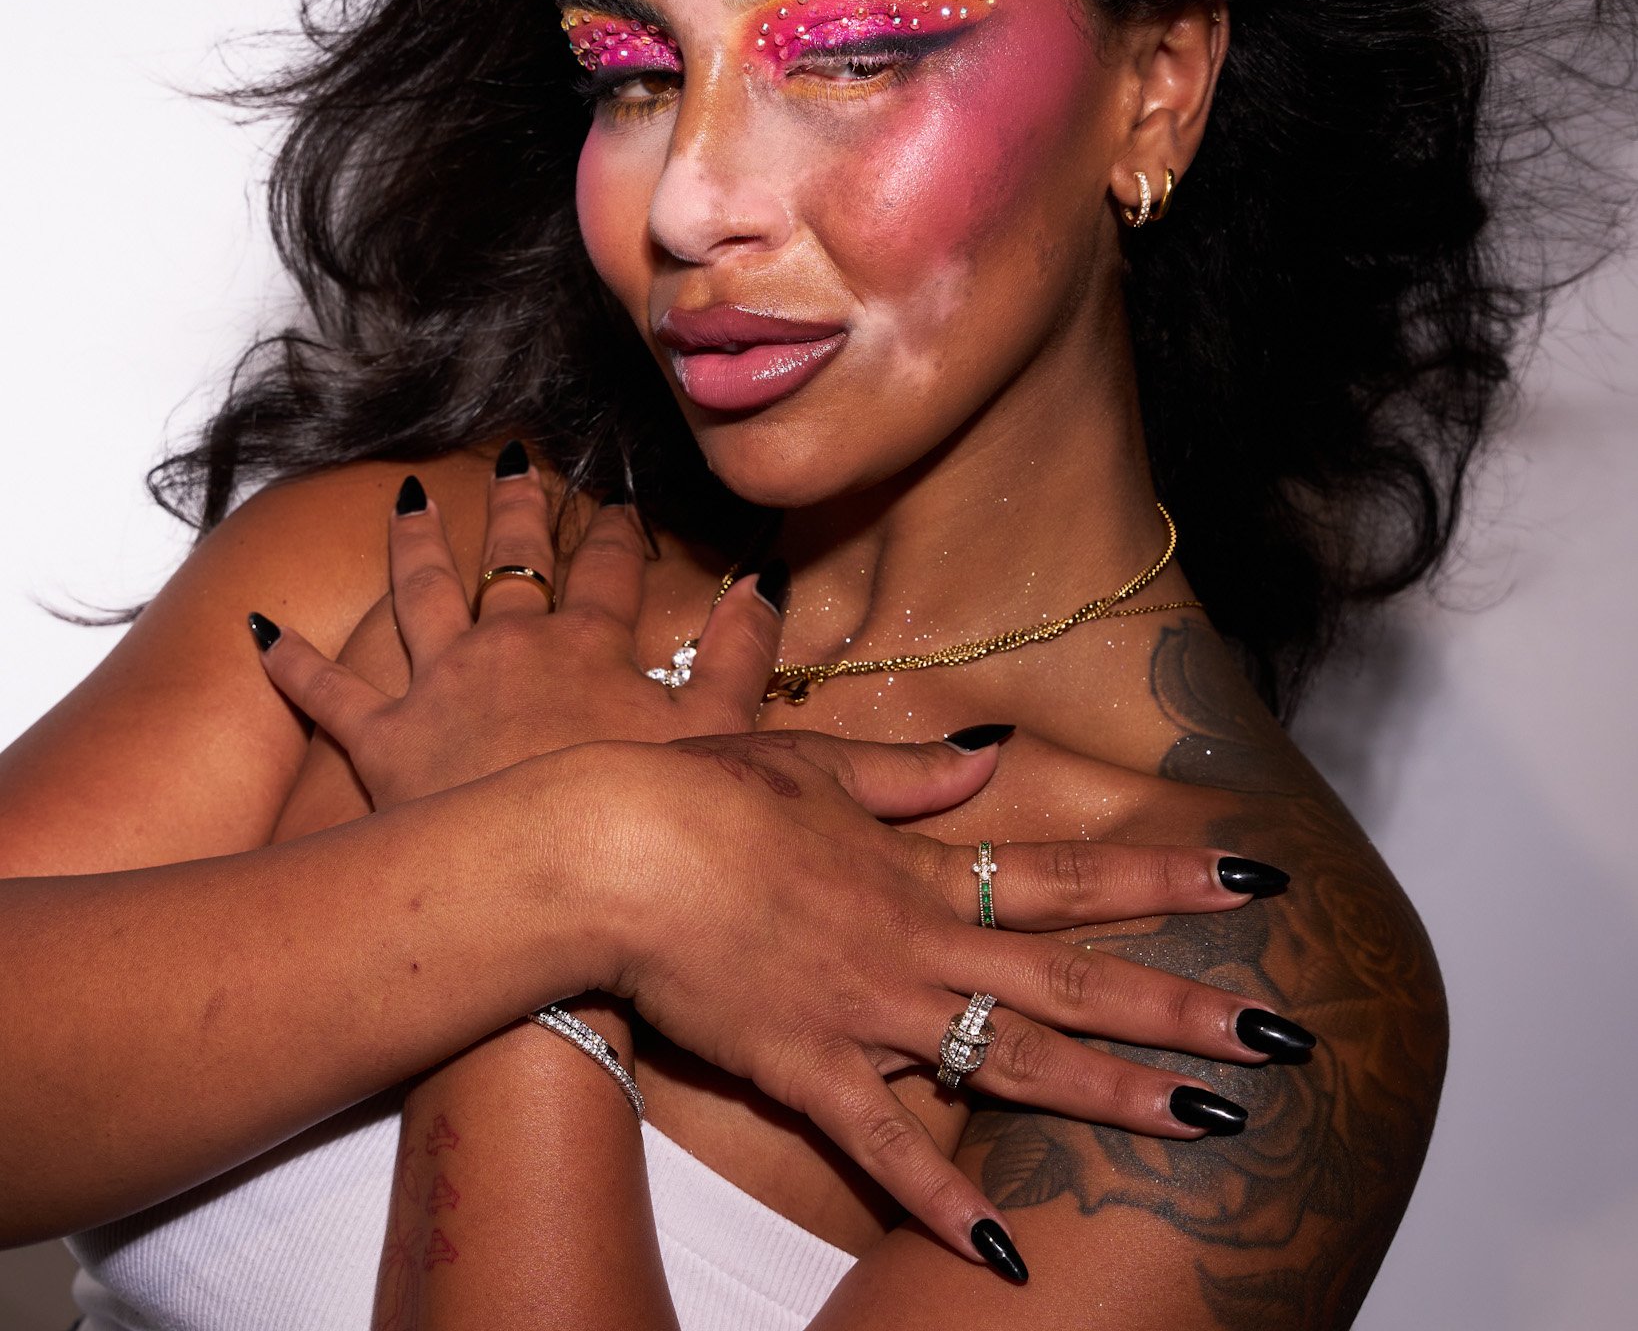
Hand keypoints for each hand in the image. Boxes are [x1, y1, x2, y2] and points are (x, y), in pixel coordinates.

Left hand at [254, 450, 777, 805]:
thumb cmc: (640, 823)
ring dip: (413, 544)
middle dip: (516, 507)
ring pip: (421, 594)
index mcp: (589, 645)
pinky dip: (290, 661)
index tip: (619, 503)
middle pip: (513, 560)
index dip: (616, 533)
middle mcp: (511, 647)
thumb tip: (764, 583)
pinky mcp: (385, 741)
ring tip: (405, 499)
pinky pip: (327, 694)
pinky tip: (259, 629)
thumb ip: (741, 656)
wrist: (550, 885)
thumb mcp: (717, 736)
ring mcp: (441, 687)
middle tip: (513, 461)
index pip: (608, 571)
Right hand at [539, 728, 1302, 1274]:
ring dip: (1116, 1094)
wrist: (619, 850)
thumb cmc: (709, 792)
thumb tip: (989, 750)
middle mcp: (920, 944)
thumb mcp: (819, 760)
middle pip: (1074, 978)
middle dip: (1183, 1005)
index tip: (1254, 878)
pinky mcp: (812, 1069)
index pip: (1067, 873)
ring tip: (1211, 1124)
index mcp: (922, 868)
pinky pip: (889, 1147)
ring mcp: (873, 1011)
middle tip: (1284, 1033)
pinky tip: (1005, 1256)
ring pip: (1016, 1059)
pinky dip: (945, 1201)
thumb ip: (913, 773)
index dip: (1165, 876)